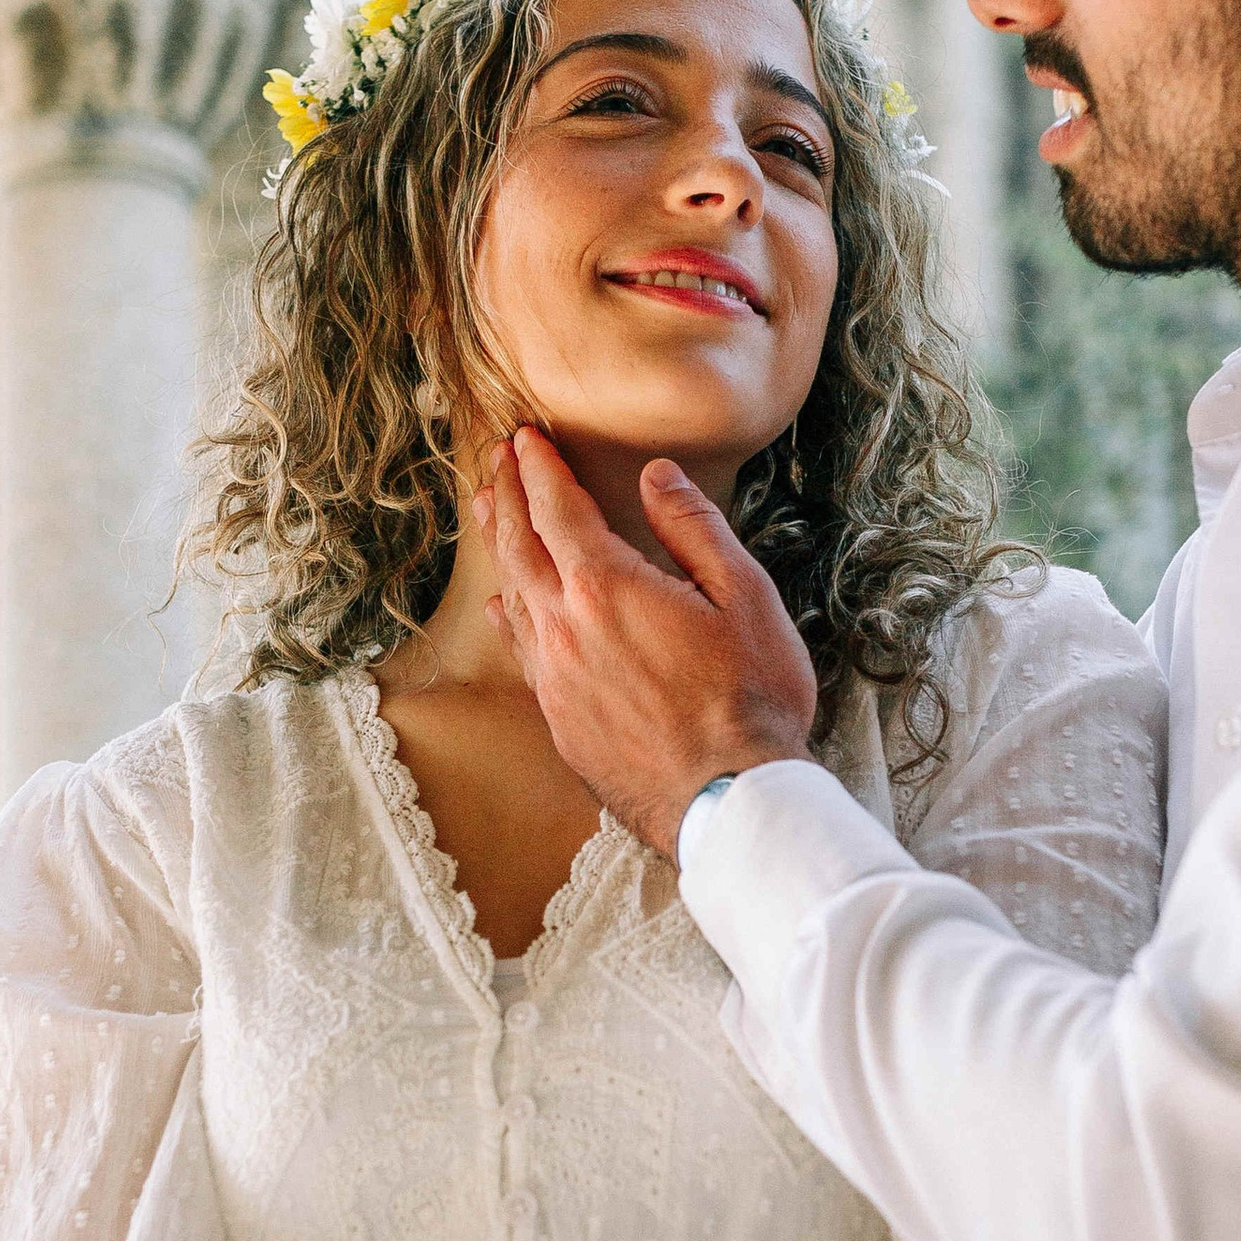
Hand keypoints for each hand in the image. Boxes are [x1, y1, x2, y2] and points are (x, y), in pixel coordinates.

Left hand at [477, 427, 816, 854]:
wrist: (729, 801)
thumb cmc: (752, 698)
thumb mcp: (745, 595)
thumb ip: (694, 527)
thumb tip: (656, 476)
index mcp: (607, 588)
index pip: (557, 510)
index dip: (540, 469)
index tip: (526, 439)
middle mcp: (565, 628)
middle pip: (520, 547)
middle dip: (508, 496)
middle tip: (497, 461)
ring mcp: (556, 678)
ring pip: (512, 596)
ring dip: (500, 548)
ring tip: (488, 513)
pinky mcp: (559, 720)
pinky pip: (522, 651)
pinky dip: (510, 614)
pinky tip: (507, 606)